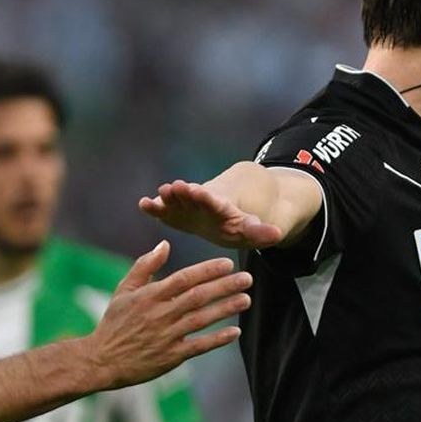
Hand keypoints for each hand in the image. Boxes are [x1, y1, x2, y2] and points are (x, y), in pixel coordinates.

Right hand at [89, 242, 250, 388]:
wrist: (101, 360)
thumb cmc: (114, 323)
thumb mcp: (124, 291)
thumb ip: (145, 266)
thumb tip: (165, 244)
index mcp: (150, 296)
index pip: (184, 279)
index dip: (207, 270)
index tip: (228, 263)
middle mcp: (160, 314)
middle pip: (198, 296)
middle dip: (225, 286)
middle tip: (247, 278)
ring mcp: (166, 336)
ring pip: (201, 319)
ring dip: (226, 308)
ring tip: (246, 299)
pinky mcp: (171, 357)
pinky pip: (198, 346)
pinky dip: (217, 339)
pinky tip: (235, 332)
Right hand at [140, 181, 284, 248]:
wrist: (224, 212)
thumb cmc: (237, 225)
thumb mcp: (250, 229)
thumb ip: (260, 231)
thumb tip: (277, 234)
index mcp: (222, 207)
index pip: (214, 201)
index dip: (206, 198)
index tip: (198, 190)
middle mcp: (203, 202)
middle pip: (193, 197)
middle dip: (185, 193)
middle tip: (174, 187)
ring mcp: (188, 206)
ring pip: (177, 200)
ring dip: (168, 198)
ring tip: (158, 194)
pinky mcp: (176, 213)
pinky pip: (165, 210)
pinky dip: (155, 207)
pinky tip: (143, 204)